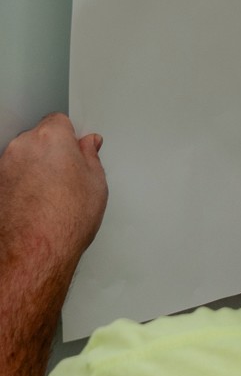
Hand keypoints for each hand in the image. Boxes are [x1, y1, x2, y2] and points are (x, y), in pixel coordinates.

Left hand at [0, 114, 107, 278]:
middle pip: (38, 139)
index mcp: (50, 137)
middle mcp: (22, 146)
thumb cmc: (63, 222)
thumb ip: (91, 157)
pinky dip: (20, 186)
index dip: (69, 138)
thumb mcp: (96, 184)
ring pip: (23, 159)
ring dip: (33, 170)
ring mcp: (4, 167)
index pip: (59, 121)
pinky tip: (34, 207)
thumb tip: (88, 146)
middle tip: (66, 178)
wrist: (34, 253)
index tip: (76, 152)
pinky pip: (11, 178)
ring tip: (49, 198)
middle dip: (51, 153)